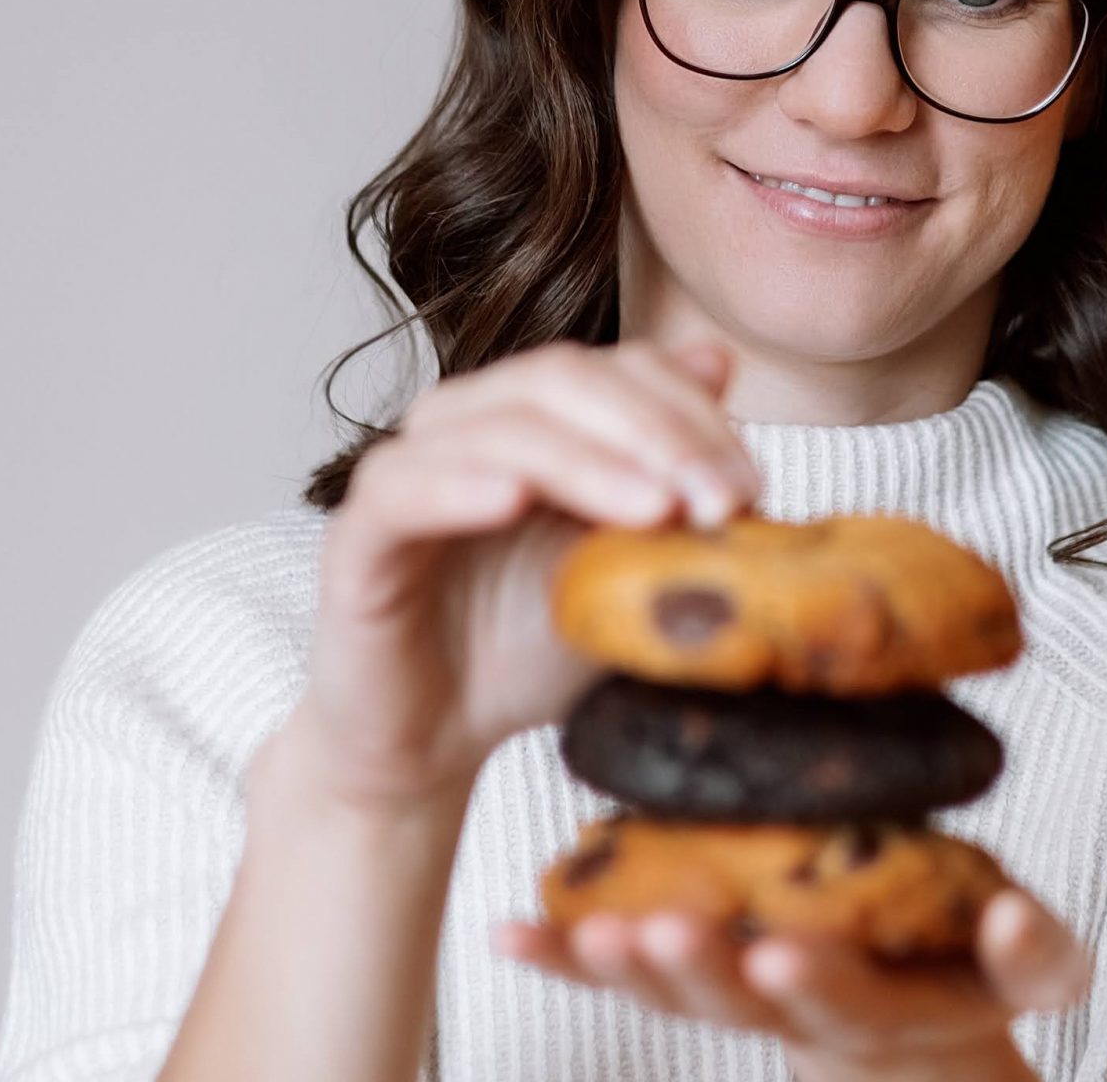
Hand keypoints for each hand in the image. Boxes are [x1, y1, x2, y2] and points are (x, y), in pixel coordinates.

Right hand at [289, 337, 763, 814]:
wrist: (435, 743)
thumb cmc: (528, 647)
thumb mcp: (628, 564)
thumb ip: (669, 475)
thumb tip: (720, 363)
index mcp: (536, 418)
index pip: (620, 369)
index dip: (691, 415)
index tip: (750, 489)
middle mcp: (467, 426)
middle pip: (562, 379)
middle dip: (655, 433)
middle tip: (717, 501)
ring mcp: (408, 472)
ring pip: (495, 426)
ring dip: (584, 461)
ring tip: (652, 509)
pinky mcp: (356, 538)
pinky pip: (402, 489)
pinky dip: (459, 485)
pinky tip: (515, 501)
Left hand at [490, 888, 1091, 1080]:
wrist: (907, 1025)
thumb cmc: (965, 961)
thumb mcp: (1029, 968)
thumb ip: (1032, 951)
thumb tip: (1016, 917)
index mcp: (885, 1007)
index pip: (850, 1002)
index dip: (816, 983)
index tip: (784, 955)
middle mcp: (800, 1012)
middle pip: (743, 1003)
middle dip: (701, 971)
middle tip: (666, 933)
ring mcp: (737, 999)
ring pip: (674, 993)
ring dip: (624, 966)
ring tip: (589, 929)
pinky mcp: (687, 979)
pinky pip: (616, 977)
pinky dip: (559, 957)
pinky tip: (508, 933)